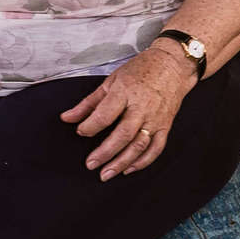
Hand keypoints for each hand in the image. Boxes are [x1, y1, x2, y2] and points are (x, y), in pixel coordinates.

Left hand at [59, 45, 197, 180]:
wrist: (172, 65)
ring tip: (106, 173)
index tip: (80, 132)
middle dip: (105, 152)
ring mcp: (155, 118)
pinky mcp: (166, 125)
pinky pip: (156, 148)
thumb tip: (67, 118)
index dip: (90, 127)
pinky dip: (143, 161)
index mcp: (126, 92)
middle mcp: (142, 107)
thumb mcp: (111, 80)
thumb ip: (89, 102)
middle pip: (123, 135)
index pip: (105, 115)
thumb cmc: (141, 69)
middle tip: (90, 164)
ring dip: (122, 162)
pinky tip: (129, 169)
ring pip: (139, 145)